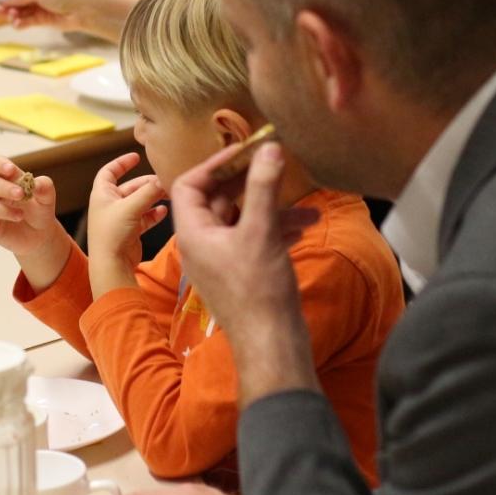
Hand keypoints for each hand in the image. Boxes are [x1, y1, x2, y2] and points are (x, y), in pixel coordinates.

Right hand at [0, 156, 72, 291]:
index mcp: (9, 179)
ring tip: (20, 216)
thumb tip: (37, 184)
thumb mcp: (47, 198)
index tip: (10, 170)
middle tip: (21, 195)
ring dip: (1, 209)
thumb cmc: (40, 210)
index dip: (0, 165)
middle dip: (5, 188)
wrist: (41, 234)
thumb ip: (45, 187)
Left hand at [86, 153, 166, 296]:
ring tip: (168, 195)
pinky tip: (164, 211)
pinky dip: (153, 214)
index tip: (136, 157)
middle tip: (164, 181)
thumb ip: (148, 192)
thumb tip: (163, 180)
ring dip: (153, 198)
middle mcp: (110, 205)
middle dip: (147, 183)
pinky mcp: (130, 232)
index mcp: (102, 194)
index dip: (121, 163)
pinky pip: (144, 218)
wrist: (112, 265)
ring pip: (139, 202)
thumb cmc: (113, 233)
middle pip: (130, 187)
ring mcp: (120, 219)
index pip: (109, 172)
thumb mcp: (131, 207)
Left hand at [168, 142, 320, 402]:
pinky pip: (256, 240)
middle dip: (250, 183)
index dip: (213, 165)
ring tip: (307, 208)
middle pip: (219, 200)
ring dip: (273, 209)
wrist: (272, 345)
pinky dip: (278, 230)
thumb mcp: (261, 231)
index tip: (243, 152)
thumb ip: (263, 187)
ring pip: (244, 220)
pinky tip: (306, 227)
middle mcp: (203, 245)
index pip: (188, 186)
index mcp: (193, 233)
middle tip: (274, 166)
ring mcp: (223, 260)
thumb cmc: (257, 291)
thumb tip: (268, 149)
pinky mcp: (243, 273)